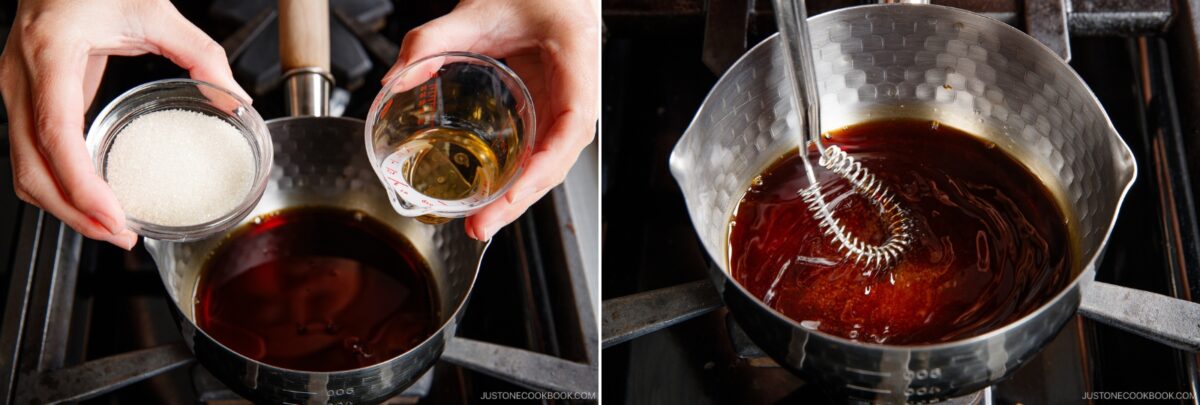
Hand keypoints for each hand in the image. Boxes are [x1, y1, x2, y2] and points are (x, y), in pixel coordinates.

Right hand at [0, 0, 249, 248]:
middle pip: (31, 167)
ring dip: (63, 207)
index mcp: (51, 54)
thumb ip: (201, 54)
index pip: (56, 133)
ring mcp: (15, 90)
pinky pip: (30, 155)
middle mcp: (22, 77)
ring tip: (111, 226)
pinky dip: (57, 186)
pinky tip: (92, 198)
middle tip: (121, 235)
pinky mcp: (24, 99)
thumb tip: (236, 98)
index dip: (81, 183)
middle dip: (73, 213)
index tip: (113, 215)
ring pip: (23, 168)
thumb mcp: (155, 11)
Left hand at [385, 0, 598, 240]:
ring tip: (481, 221)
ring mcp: (567, 102)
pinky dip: (519, 176)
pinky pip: (540, 149)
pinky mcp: (551, 108)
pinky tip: (494, 194)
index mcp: (578, 62)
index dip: (543, 168)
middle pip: (559, 159)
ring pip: (551, 161)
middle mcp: (579, 90)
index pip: (571, 128)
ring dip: (519, 196)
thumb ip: (430, 40)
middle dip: (522, 199)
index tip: (512, 193)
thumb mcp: (478, 8)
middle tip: (481, 225)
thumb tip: (393, 80)